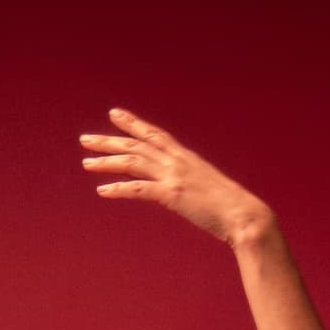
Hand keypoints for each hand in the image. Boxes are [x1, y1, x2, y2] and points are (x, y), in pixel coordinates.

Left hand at [78, 108, 270, 243]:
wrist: (244, 215)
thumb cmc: (228, 206)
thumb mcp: (204, 186)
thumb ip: (186, 181)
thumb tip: (172, 184)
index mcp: (185, 157)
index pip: (154, 134)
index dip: (132, 123)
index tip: (114, 114)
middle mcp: (177, 161)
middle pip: (136, 145)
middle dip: (109, 140)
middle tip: (85, 139)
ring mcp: (174, 176)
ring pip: (133, 162)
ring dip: (107, 161)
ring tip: (86, 163)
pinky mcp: (172, 194)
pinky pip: (138, 189)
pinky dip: (118, 189)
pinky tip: (102, 190)